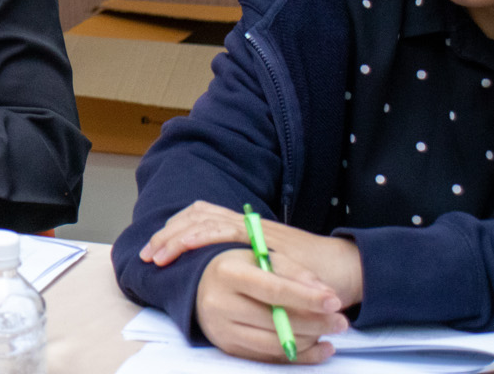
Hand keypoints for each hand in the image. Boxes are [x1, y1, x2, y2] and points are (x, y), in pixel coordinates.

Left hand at [142, 200, 363, 306]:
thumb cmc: (312, 275)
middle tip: (147, 254)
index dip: (174, 231)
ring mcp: (254, 229)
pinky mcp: (263, 238)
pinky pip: (225, 229)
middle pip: (195, 216)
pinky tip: (184, 244)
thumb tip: (217, 277)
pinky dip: (201, 234)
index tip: (153, 250)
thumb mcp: (271, 268)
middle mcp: (246, 224)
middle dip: (166, 234)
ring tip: (158, 254)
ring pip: (204, 220)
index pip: (200, 218)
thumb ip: (248, 267)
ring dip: (177, 235)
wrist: (346, 271)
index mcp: (244, 229)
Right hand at [196, 248, 345, 363]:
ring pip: (275, 343)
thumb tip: (325, 293)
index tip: (334, 301)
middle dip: (316, 322)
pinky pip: (270, 357)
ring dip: (310, 340)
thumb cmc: (238, 267)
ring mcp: (221, 328)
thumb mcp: (262, 258)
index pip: (273, 289)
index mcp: (228, 272)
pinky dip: (301, 355)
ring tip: (330, 332)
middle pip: (276, 320)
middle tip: (342, 321)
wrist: (201, 284)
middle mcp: (219, 302)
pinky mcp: (228, 346)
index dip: (307, 297)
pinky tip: (320, 346)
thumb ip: (294, 271)